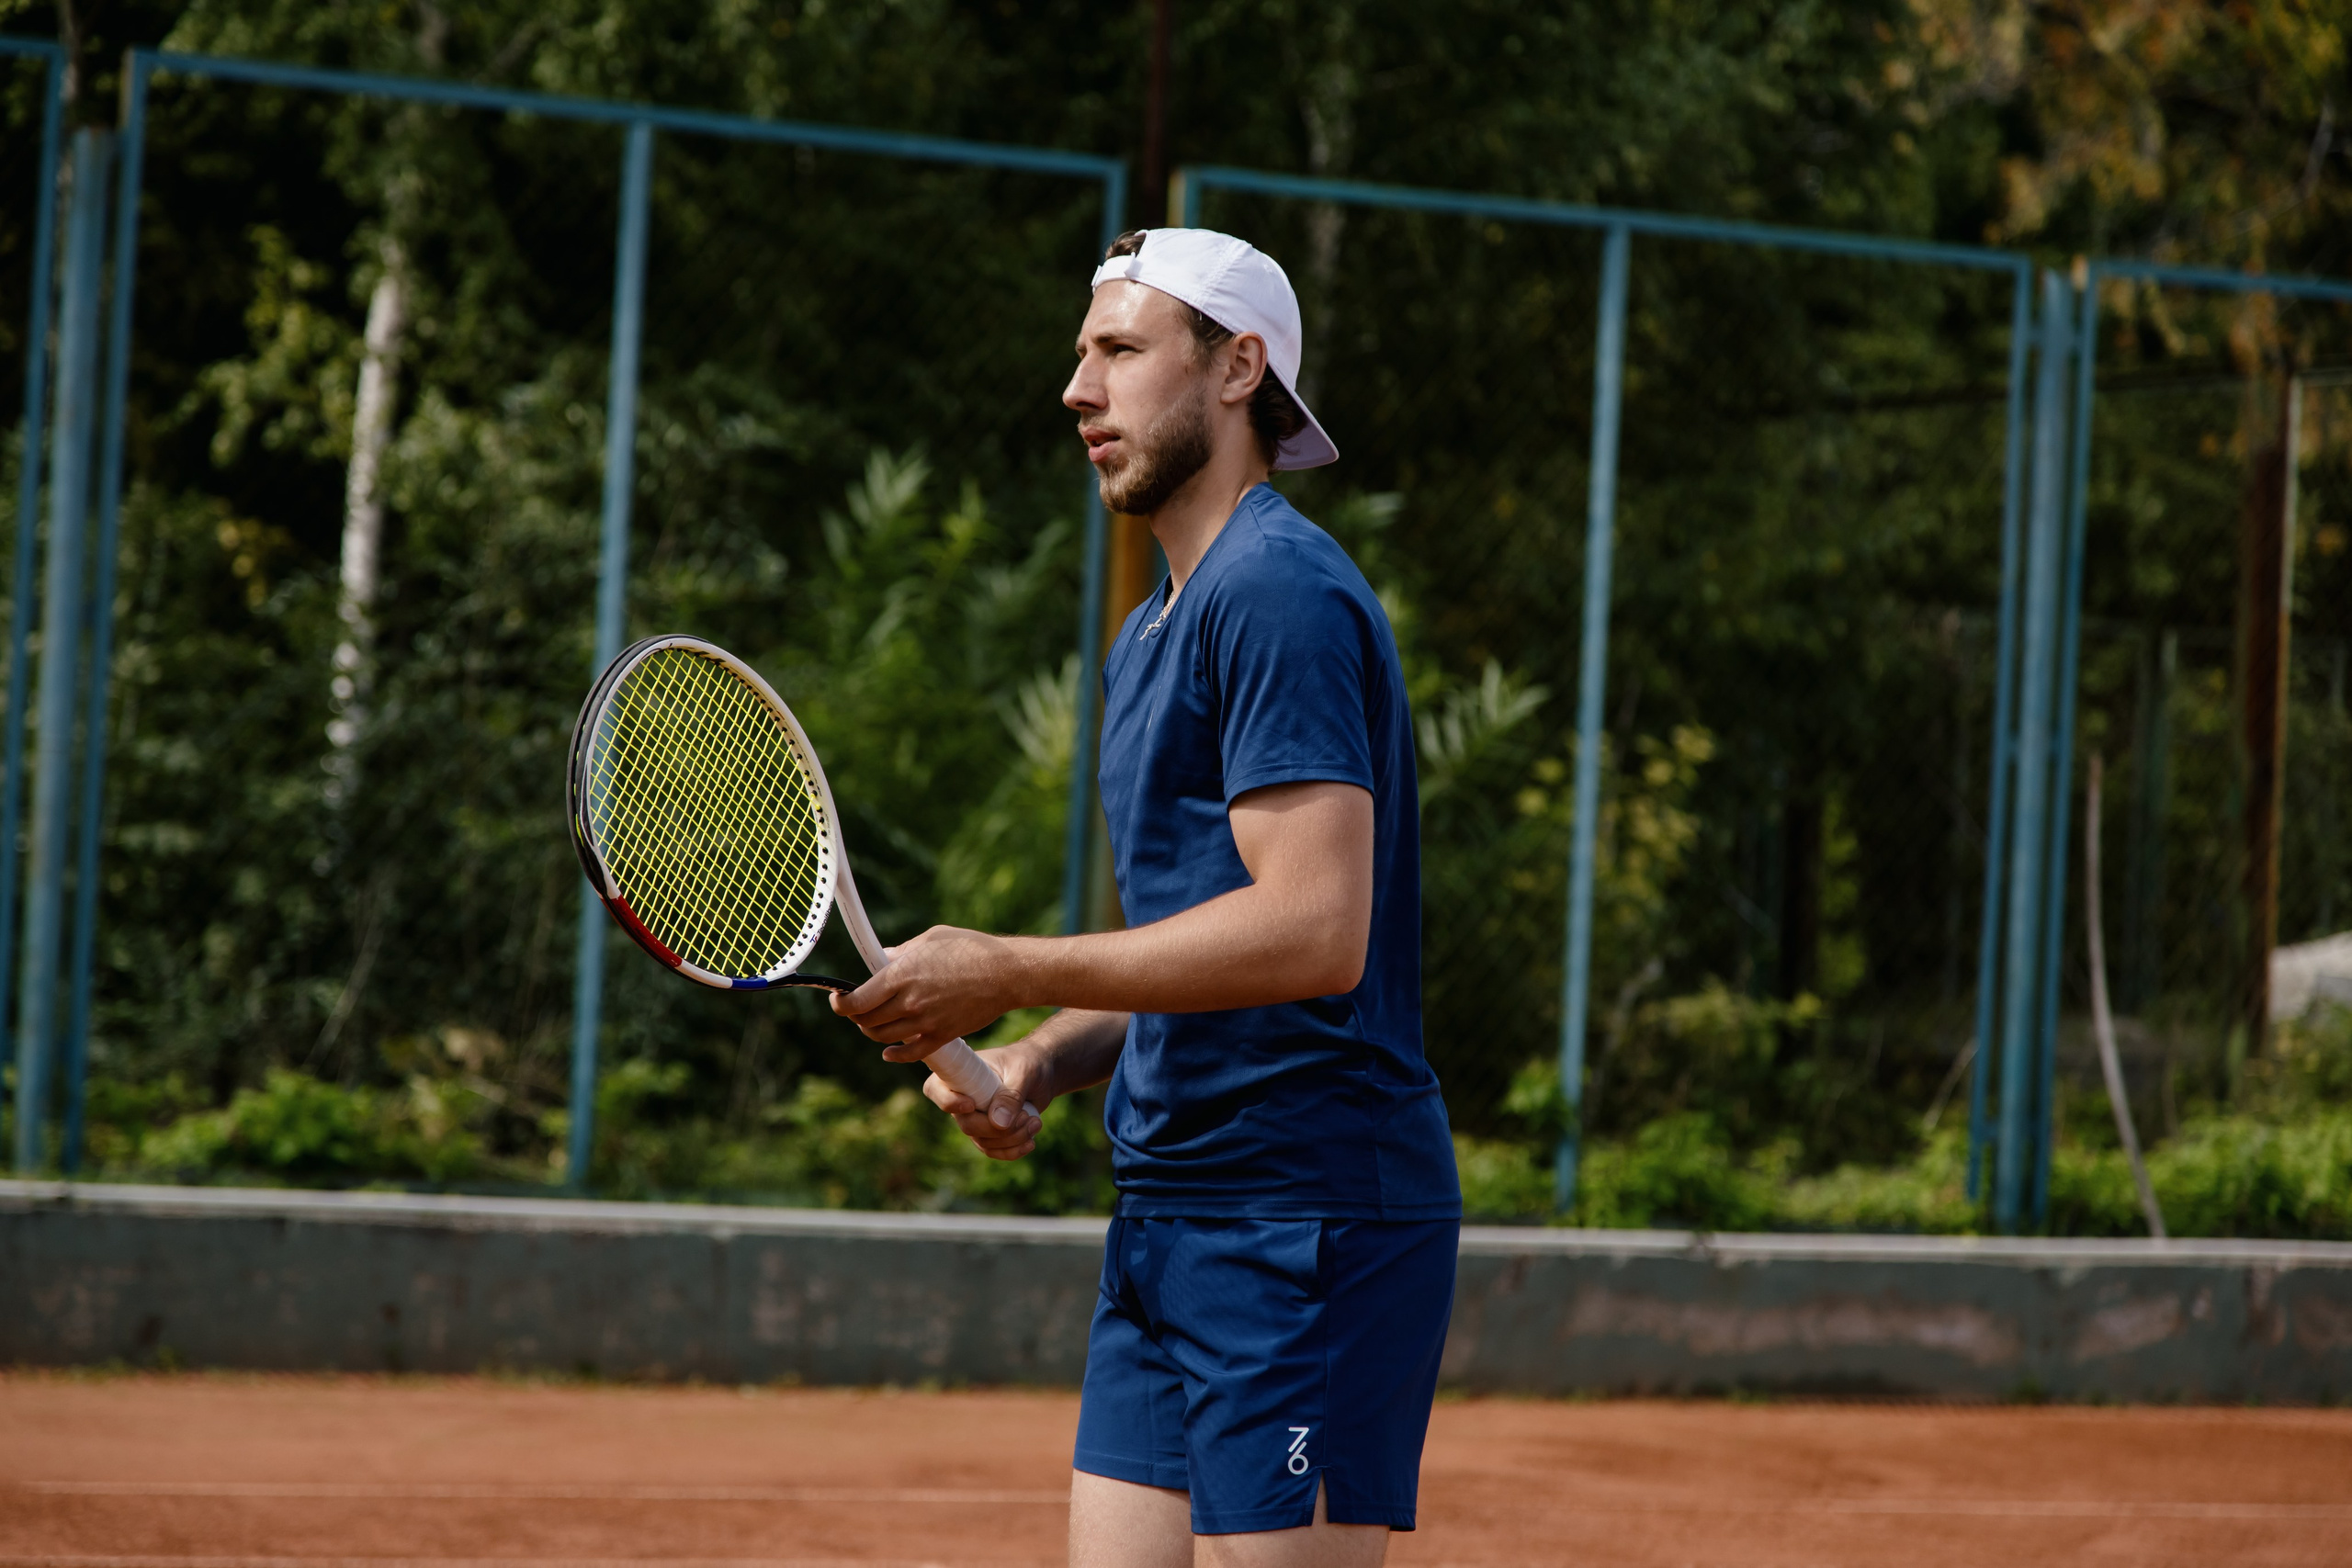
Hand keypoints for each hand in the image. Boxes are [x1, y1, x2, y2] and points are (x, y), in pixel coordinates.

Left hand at [829, 925, 1027, 1053]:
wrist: (1007, 973)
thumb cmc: (971, 948)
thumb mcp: (931, 939)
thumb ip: (901, 952)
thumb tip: (881, 958)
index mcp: (901, 974)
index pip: (857, 999)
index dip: (841, 1003)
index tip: (839, 999)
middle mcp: (909, 1001)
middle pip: (867, 1020)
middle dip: (856, 1016)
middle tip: (856, 1009)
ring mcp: (925, 1021)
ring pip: (884, 1037)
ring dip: (873, 1032)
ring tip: (874, 1023)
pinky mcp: (942, 1035)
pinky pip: (910, 1053)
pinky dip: (895, 1055)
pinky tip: (889, 1052)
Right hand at [922, 1044, 1047, 1160]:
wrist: (1045, 1073)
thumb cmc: (1030, 1062)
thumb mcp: (1024, 1073)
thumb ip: (1011, 1096)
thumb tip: (998, 1124)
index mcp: (963, 1073)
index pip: (936, 1089)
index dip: (947, 1101)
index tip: (971, 1105)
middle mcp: (964, 1097)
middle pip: (966, 1125)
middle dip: (997, 1129)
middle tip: (1027, 1117)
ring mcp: (976, 1117)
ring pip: (983, 1141)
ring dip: (1012, 1139)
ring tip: (1036, 1123)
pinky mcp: (990, 1132)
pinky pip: (993, 1150)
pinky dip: (1012, 1151)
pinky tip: (1031, 1142)